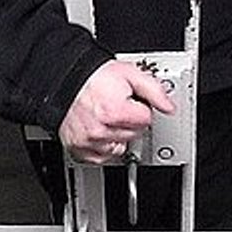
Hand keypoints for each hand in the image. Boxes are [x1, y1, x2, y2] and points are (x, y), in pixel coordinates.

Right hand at [58, 60, 174, 163]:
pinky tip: (100, 131)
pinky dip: (103, 147)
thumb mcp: (128, 74)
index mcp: (114, 112)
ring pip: (119, 148)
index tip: (131, 102)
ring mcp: (88, 141)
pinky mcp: (78, 149)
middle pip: (134, 135)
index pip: (146, 120)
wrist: (63, 80)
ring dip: (118, 135)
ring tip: (108, 118)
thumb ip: (153, 91)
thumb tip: (169, 107)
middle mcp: (100, 130)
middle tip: (118, 107)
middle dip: (130, 121)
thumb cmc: (92, 77)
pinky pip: (101, 157)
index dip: (141, 108)